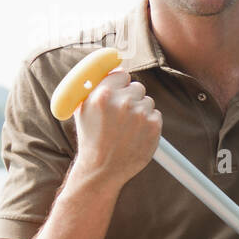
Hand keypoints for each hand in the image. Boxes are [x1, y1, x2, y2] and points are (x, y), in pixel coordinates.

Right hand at [72, 70, 161, 187]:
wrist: (102, 169)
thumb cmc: (91, 139)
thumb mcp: (83, 111)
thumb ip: (96, 89)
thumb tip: (113, 70)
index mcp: (103, 94)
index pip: (122, 74)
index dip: (121, 84)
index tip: (120, 90)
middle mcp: (123, 101)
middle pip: (137, 86)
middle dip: (132, 97)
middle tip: (123, 114)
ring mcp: (140, 113)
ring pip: (147, 101)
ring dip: (141, 111)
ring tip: (127, 128)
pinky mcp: (154, 125)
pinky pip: (155, 115)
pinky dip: (149, 123)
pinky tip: (136, 134)